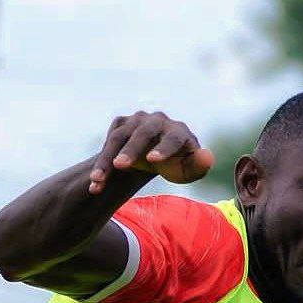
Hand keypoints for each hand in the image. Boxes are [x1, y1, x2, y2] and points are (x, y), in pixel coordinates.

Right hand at [88, 111, 213, 193]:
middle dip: (131, 149)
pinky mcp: (121, 124)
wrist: (155, 156)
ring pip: (120, 138)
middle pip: (143, 133)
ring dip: (107, 160)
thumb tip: (207, 157)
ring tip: (97, 182)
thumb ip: (199, 166)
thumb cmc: (176, 164)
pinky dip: (101, 162)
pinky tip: (96, 183)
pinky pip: (109, 142)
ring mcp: (137, 120)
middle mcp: (158, 120)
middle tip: (120, 166)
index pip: (174, 137)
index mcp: (179, 130)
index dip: (164, 148)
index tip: (152, 160)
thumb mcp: (188, 170)